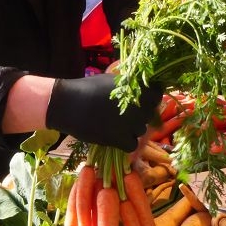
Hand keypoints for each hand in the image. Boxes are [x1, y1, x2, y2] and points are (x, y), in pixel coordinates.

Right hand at [45, 74, 160, 150]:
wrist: (68, 103)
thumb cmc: (89, 88)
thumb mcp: (114, 80)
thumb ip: (132, 86)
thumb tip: (146, 91)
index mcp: (139, 88)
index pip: (157, 95)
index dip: (149, 99)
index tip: (139, 102)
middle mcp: (139, 106)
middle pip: (148, 115)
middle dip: (139, 116)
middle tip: (122, 115)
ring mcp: (131, 124)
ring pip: (140, 130)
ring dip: (131, 129)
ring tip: (113, 124)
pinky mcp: (120, 139)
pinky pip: (132, 144)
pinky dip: (124, 142)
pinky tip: (113, 135)